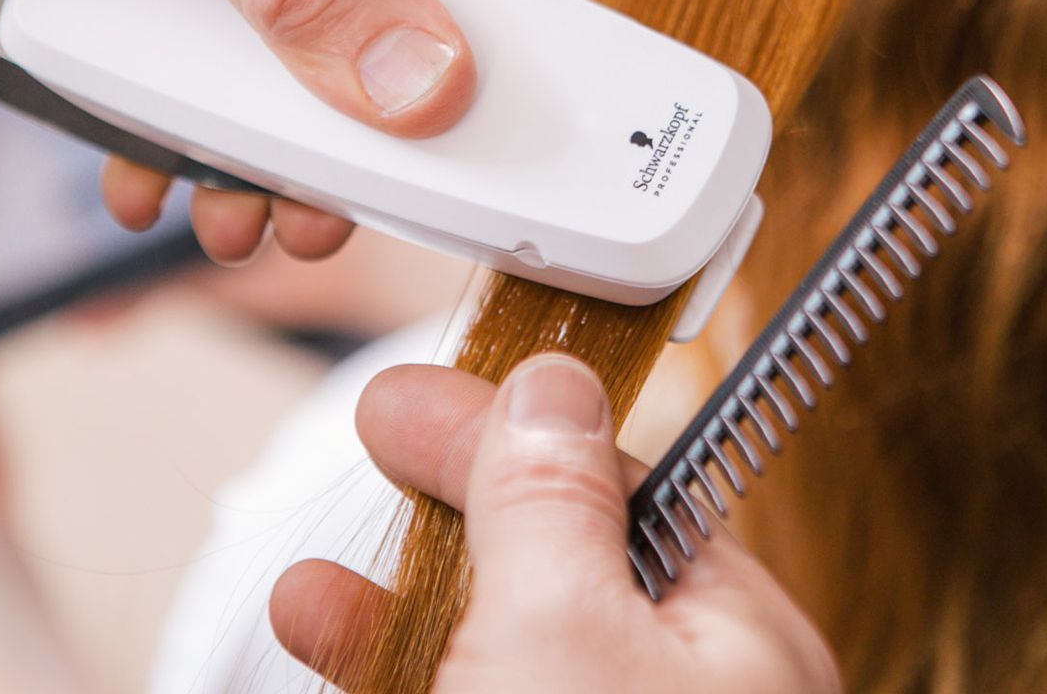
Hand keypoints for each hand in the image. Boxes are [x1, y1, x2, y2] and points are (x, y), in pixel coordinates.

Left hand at [0, 0, 521, 261]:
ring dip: (259, 145)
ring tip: (234, 214)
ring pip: (289, 46)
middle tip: (323, 207)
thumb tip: (426, 84)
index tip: (461, 143)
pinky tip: (152, 171)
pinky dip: (181, 124)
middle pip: (378, 6)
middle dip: (344, 121)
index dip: (476, 41)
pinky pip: (206, 51)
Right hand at [270, 354, 841, 692]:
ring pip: (500, 626)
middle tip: (382, 427)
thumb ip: (556, 500)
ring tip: (317, 574)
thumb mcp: (562, 634)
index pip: (620, 478)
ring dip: (404, 582)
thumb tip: (552, 381)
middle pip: (554, 544)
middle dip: (455, 485)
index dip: (516, 419)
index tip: (433, 386)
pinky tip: (328, 628)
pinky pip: (464, 682)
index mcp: (729, 633)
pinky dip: (390, 653)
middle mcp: (681, 679)